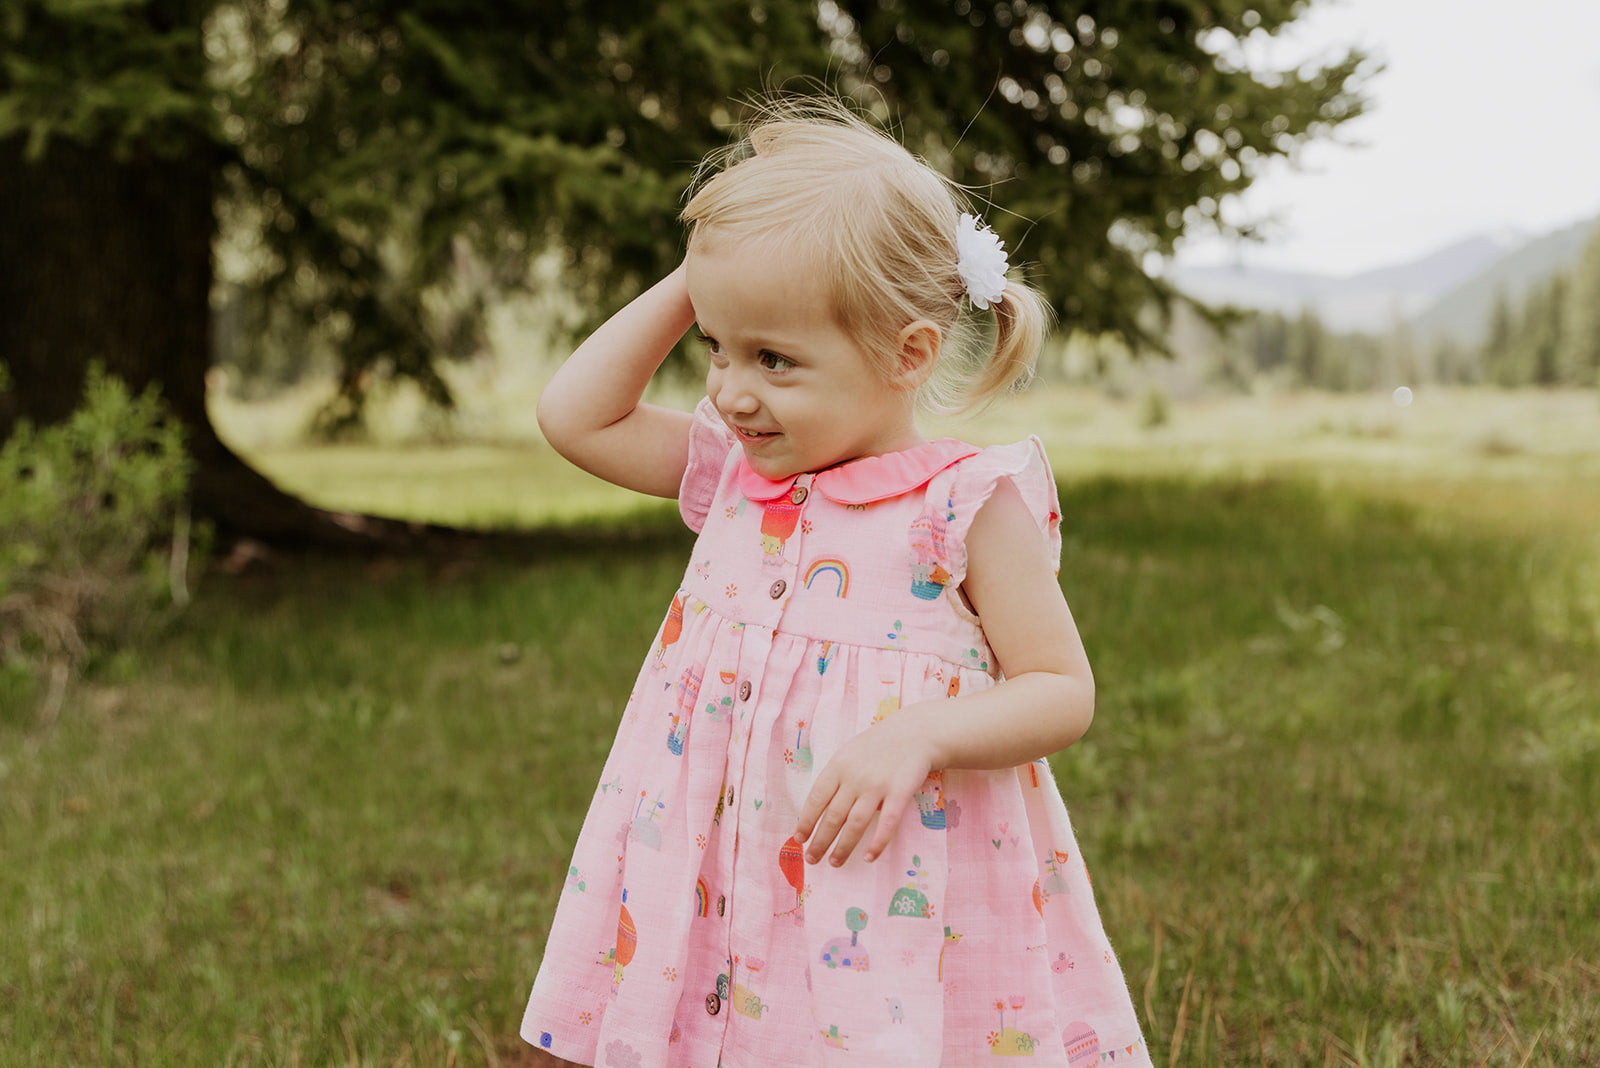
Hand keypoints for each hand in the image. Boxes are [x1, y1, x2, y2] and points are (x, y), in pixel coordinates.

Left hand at [794, 712, 939, 866]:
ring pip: (855, 824)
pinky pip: (887, 823)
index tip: (799, 839)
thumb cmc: (879, 745)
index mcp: (838, 766)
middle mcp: (855, 777)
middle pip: (833, 816)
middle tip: (812, 859)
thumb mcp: (850, 753)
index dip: (806, 821)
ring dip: (843, 847)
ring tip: (834, 863)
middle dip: (820, 841)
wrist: (916, 732)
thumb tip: (820, 808)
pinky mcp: (900, 793)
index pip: (816, 799)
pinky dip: (877, 843)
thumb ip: (836, 777)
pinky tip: (868, 857)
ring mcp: (877, 786)